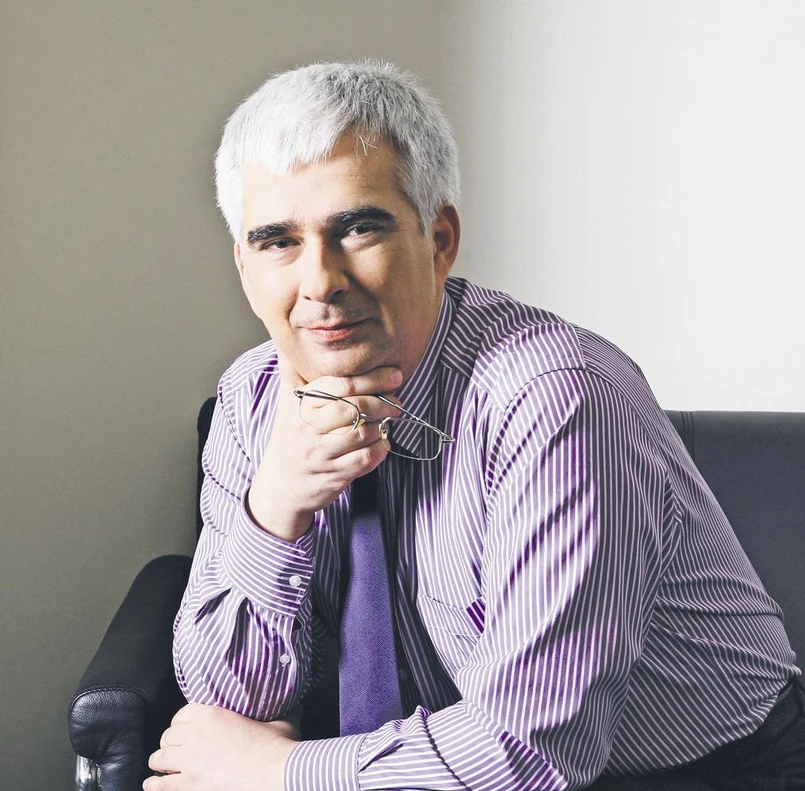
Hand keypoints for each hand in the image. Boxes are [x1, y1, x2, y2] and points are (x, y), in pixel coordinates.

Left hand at [144, 703, 298, 790]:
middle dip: (172, 743)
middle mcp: (196, 734)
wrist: (274, 772)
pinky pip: (161, 784)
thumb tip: (296, 705)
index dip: (182, 722)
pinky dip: (155, 784)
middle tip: (177, 750)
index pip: (182, 713)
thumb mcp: (280, 722)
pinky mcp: (189, 784)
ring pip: (159, 757)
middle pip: (169, 735)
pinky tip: (152, 785)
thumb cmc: (277, 747)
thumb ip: (280, 713)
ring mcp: (190, 760)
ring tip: (162, 766)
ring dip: (161, 762)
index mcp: (213, 714)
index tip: (185, 729)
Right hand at [246, 354, 402, 540]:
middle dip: (383, 400)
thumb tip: (288, 338)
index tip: (393, 374)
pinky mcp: (334, 476)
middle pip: (354, 407)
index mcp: (300, 406)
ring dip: (383, 424)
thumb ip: (292, 370)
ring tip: (390, 418)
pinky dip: (380, 449)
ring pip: (362, 433)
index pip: (340, 385)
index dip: (372, 377)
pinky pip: (364, 460)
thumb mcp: (286, 402)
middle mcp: (309, 429)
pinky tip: (383, 441)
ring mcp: (322, 454)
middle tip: (397, 398)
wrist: (281, 486)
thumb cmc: (290, 437)